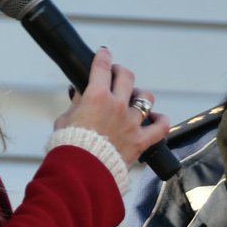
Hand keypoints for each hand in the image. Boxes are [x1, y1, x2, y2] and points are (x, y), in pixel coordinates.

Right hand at [55, 47, 169, 165]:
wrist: (80, 173)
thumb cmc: (69, 147)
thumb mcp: (65, 119)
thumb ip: (76, 103)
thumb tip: (80, 92)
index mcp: (96, 96)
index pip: (102, 66)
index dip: (103, 56)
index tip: (104, 54)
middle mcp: (117, 105)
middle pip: (127, 76)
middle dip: (121, 72)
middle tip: (116, 75)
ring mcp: (131, 122)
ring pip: (146, 98)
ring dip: (140, 96)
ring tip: (134, 99)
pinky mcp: (141, 140)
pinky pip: (161, 127)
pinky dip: (160, 121)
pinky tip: (156, 119)